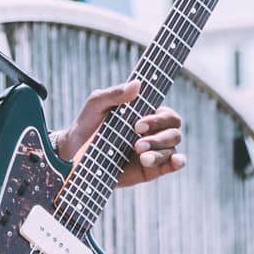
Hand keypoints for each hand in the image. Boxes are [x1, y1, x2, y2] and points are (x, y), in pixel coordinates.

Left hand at [54, 80, 185, 187]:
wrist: (74, 153)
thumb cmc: (87, 124)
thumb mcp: (96, 104)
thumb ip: (115, 93)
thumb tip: (137, 84)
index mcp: (146, 115)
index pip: (167, 115)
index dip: (159, 119)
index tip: (137, 125)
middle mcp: (153, 132)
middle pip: (174, 132)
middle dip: (159, 138)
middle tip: (137, 144)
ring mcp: (153, 151)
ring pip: (172, 149)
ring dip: (160, 152)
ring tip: (141, 156)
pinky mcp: (150, 170)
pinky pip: (172, 165)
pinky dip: (179, 162)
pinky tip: (176, 161)